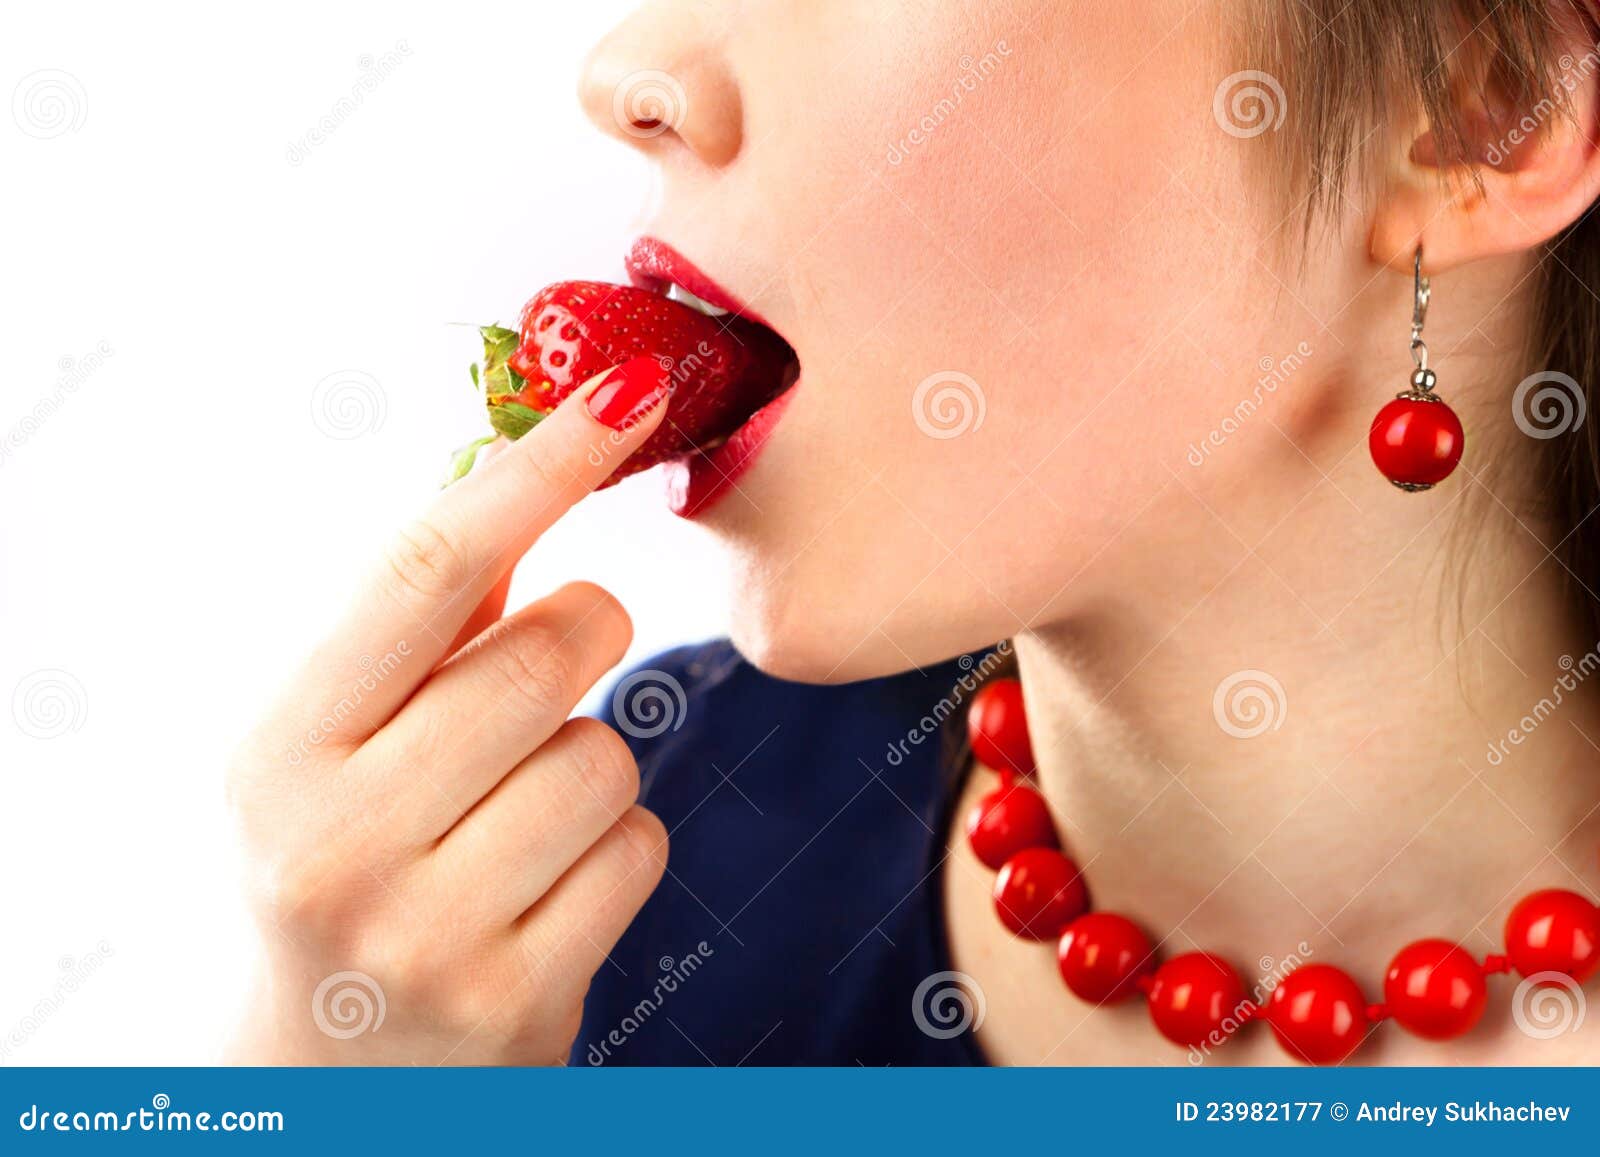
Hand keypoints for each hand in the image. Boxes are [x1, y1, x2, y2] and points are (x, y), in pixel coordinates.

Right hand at [226, 359, 671, 1064]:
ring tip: (518, 818)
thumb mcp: (330, 749)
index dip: (536, 469)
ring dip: (592, 764)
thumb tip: (522, 466)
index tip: (622, 393)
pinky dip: (615, 850)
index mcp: (279, 751)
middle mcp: (337, 843)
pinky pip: (641, 850)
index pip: (426, 572)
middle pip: (553, 653)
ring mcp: (426, 935)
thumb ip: (422, 627)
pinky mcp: (517, 1004)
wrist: (324, 1076)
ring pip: (611, 755)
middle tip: (544, 672)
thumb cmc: (339, 867)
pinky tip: (545, 889)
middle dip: (582, 637)